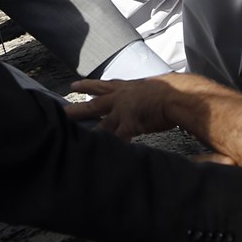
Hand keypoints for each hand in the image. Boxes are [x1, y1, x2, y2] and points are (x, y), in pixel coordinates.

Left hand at [70, 73, 209, 138]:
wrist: (179, 95)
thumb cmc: (174, 91)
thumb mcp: (156, 88)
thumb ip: (149, 94)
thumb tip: (153, 99)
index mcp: (128, 88)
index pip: (104, 86)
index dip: (89, 86)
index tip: (74, 85)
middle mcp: (121, 98)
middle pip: (93, 104)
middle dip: (77, 108)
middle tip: (61, 110)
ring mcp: (122, 112)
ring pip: (99, 124)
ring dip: (86, 131)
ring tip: (71, 137)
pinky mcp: (128, 125)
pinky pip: (115, 139)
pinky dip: (108, 147)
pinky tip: (100, 157)